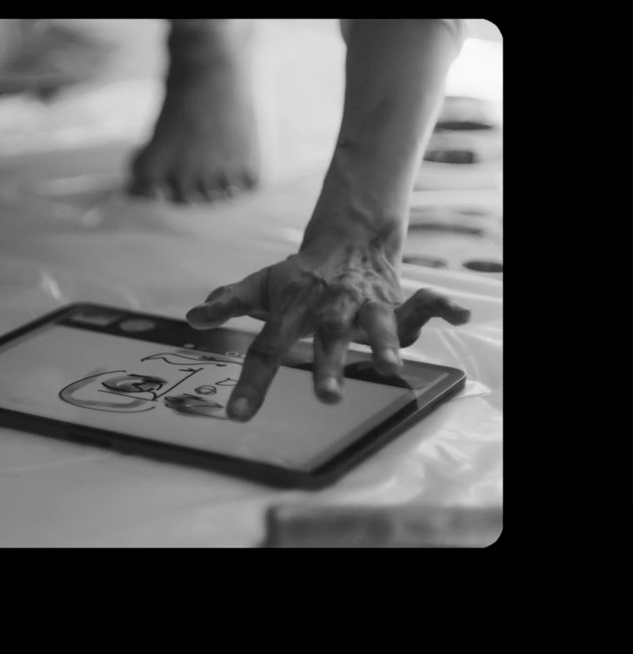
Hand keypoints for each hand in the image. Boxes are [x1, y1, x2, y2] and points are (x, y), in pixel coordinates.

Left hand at [184, 237, 470, 421]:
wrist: (347, 238)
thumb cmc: (299, 276)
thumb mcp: (262, 286)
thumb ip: (230, 302)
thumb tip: (193, 318)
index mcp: (295, 308)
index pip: (268, 348)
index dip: (252, 382)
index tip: (237, 414)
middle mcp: (332, 307)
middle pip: (329, 337)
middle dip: (329, 365)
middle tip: (327, 397)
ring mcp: (368, 304)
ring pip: (379, 323)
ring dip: (385, 343)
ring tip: (389, 366)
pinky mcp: (399, 300)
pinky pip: (425, 302)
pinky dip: (443, 307)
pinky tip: (461, 315)